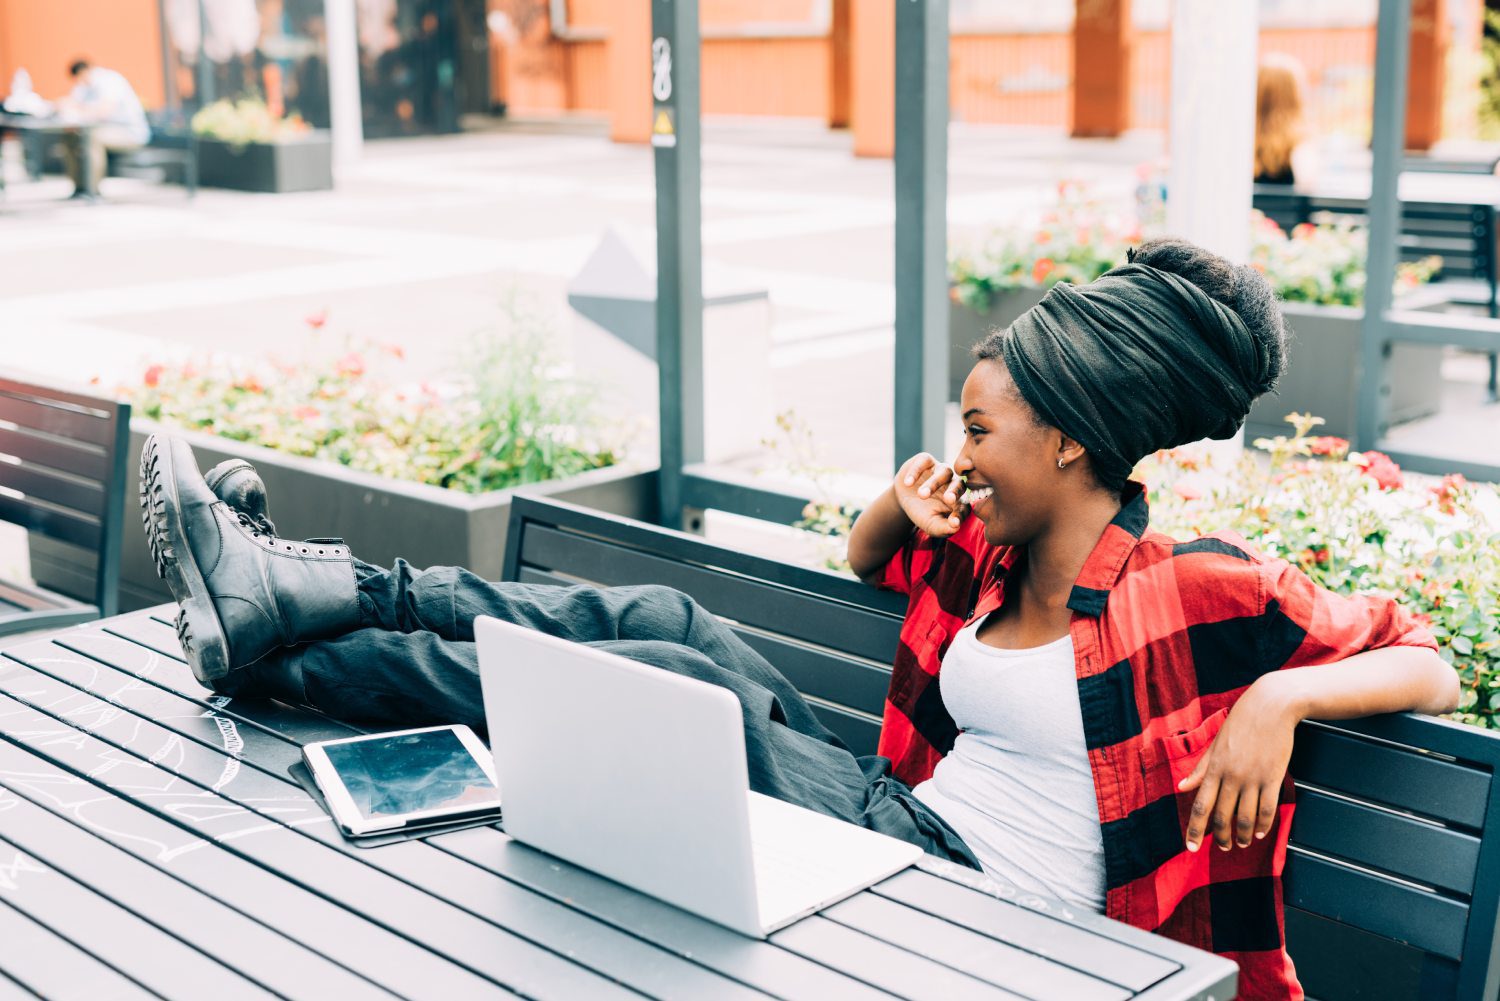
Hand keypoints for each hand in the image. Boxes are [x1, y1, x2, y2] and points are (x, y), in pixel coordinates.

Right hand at [893, 452, 963, 537]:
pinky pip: (924, 462)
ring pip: (944, 472)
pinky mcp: (926, 460)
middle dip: (954, 492)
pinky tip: (908, 483)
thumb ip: (943, 528)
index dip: (960, 514)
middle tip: (948, 499)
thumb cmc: (921, 512)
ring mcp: (940, 470)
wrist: (903, 498)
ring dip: (933, 483)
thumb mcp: (930, 524)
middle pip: (959, 485)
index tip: (954, 523)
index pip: (964, 507)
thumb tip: (956, 527)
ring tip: (921, 495)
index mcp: (958, 501)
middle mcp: (952, 483)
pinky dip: (916, 472)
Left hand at [1177, 677, 1301, 851]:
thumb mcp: (1215, 743)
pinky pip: (1268, 809)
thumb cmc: (1240, 723)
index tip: (1191, 848)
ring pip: (1246, 817)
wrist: (1270, 707)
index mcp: (1213, 768)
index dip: (1195, 830)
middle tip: (1223, 848)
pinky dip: (1265, 825)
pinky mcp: (1273, 777)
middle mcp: (1231, 776)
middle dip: (1221, 837)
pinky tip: (1262, 833)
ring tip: (1243, 843)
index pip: (1200, 806)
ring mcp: (1253, 778)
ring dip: (1244, 835)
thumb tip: (1181, 787)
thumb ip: (1200, 769)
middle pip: (1223, 816)